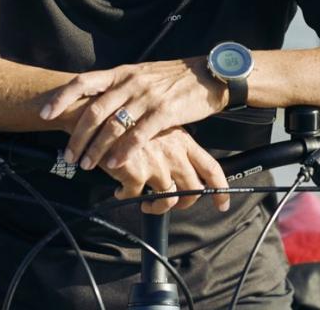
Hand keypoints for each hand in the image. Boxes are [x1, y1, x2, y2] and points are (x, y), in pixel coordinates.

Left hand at [39, 57, 226, 172]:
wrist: (209, 74)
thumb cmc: (173, 79)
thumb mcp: (141, 74)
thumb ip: (118, 87)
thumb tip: (93, 101)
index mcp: (122, 73)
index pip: (84, 81)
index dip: (62, 97)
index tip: (45, 114)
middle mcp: (131, 83)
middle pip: (95, 111)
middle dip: (78, 136)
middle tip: (68, 156)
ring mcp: (148, 97)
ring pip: (113, 125)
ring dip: (96, 148)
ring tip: (86, 165)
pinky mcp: (165, 112)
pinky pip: (139, 134)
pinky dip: (124, 151)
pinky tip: (115, 164)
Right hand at [105, 127, 230, 213]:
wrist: (97, 112)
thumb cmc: (126, 118)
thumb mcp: (158, 126)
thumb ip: (171, 145)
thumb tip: (178, 166)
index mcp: (182, 140)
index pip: (211, 168)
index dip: (220, 189)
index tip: (223, 204)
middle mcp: (173, 153)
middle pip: (192, 190)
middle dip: (184, 204)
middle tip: (172, 205)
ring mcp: (156, 163)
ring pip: (167, 199)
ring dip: (156, 207)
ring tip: (145, 203)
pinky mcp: (135, 173)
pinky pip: (136, 197)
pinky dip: (127, 197)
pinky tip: (120, 190)